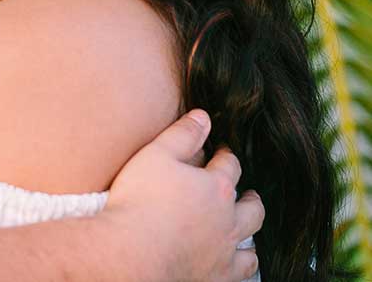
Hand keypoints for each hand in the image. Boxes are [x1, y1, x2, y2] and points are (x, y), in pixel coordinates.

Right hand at [100, 110, 263, 281]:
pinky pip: (242, 273)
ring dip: (249, 233)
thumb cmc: (141, 201)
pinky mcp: (216, 278)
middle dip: (249, 197)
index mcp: (216, 187)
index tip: (220, 153)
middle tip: (245, 192)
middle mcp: (228, 221)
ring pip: (251, 244)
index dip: (225, 156)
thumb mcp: (157, 154)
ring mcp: (224, 253)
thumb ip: (183, 134)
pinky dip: (243, 266)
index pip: (230, 166)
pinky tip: (235, 262)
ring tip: (242, 228)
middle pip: (251, 207)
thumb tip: (203, 117)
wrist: (132, 252)